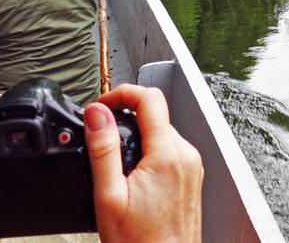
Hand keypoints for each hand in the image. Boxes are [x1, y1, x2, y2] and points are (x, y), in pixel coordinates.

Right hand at [85, 84, 203, 242]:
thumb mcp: (109, 195)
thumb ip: (103, 148)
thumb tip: (96, 112)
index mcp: (168, 154)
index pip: (149, 97)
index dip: (120, 93)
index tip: (101, 105)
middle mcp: (186, 155)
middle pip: (154, 115)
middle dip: (125, 122)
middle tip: (104, 148)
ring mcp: (191, 166)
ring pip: (160, 133)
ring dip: (136, 141)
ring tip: (118, 174)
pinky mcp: (191, 177)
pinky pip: (167, 151)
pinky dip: (148, 156)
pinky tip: (135, 184)